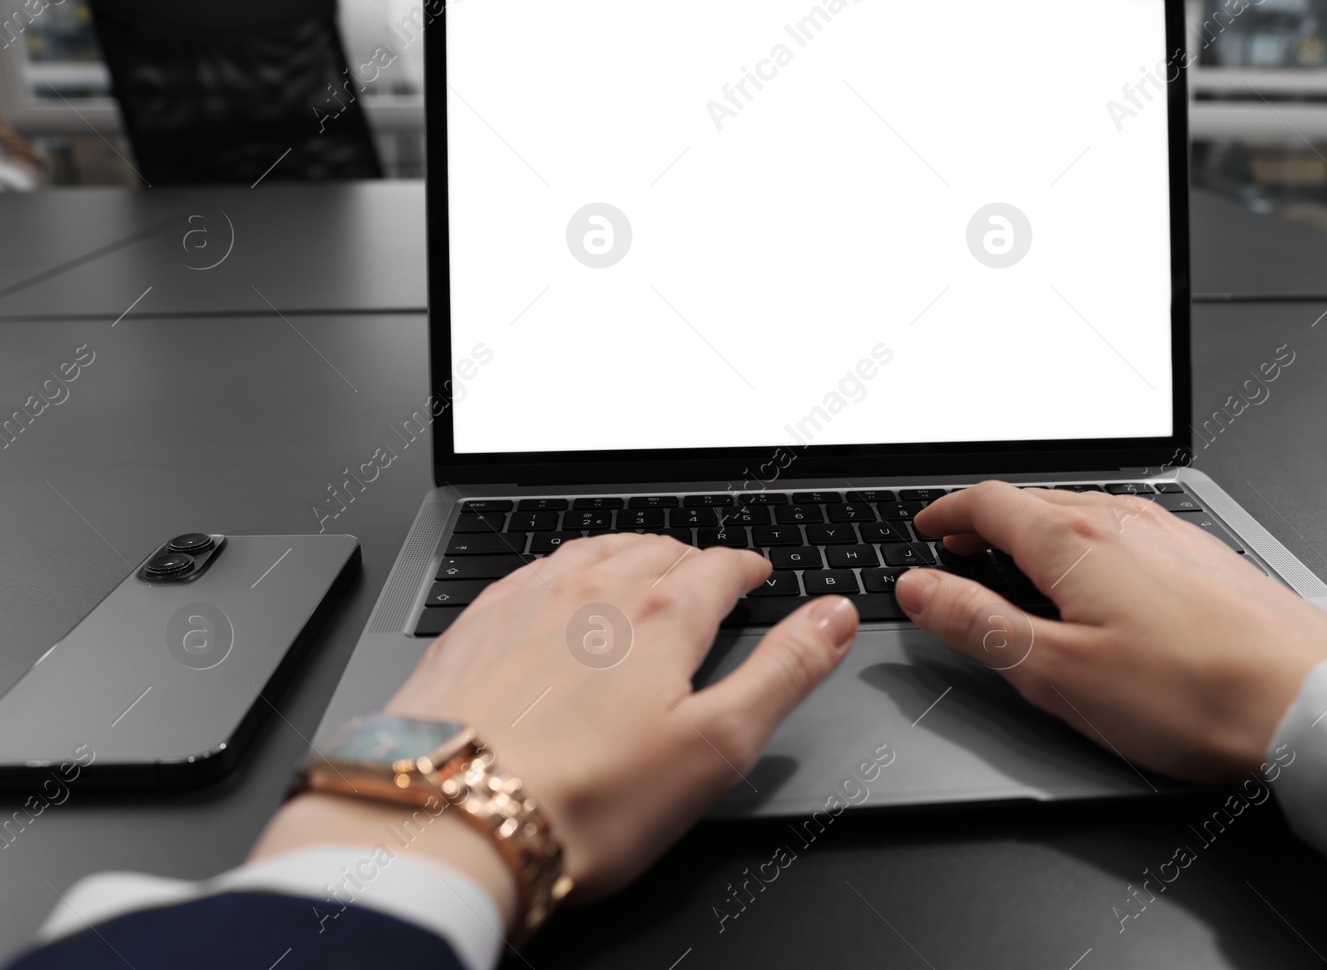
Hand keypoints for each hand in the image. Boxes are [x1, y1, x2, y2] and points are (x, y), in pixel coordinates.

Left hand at [254, 534, 857, 918]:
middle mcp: (592, 591)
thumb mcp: (717, 746)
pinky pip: (532, 571)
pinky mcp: (475, 625)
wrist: (449, 820)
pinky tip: (560, 593)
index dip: (747, 569)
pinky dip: (564, 570)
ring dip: (628, 554)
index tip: (756, 576)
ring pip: (593, 551)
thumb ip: (784, 672)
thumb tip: (833, 616)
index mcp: (661, 615)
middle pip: (658, 550)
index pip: (721, 567)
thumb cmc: (586, 800)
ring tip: (642, 571)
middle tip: (708, 579)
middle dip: (692, 560)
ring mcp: (526, 601)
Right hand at [894, 481, 1326, 781]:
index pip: (989, 503)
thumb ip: (979, 625)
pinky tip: (1102, 573)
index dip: (947, 512)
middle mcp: (1125, 523)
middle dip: (987, 518)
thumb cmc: (1193, 695)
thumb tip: (920, 589)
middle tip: (960, 542)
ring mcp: (1172, 534)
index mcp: (1075, 544)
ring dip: (1039, 526)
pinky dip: (1089, 539)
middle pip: (1035, 500)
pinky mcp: (1208, 556)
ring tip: (1020, 556)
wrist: (1313, 701)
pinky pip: (1130, 527)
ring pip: (1085, 510)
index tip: (927, 526)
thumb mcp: (1057, 673)